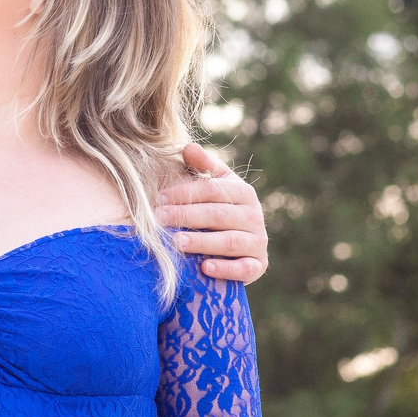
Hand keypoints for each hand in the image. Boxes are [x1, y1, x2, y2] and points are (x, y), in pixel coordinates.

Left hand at [156, 143, 266, 284]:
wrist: (241, 246)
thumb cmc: (218, 209)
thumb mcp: (214, 185)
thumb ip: (202, 166)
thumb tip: (187, 147)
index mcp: (243, 192)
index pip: (212, 190)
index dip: (185, 193)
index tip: (158, 199)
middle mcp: (254, 216)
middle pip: (218, 215)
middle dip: (186, 216)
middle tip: (159, 220)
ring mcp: (258, 242)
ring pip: (229, 241)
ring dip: (202, 242)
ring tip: (176, 243)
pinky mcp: (258, 266)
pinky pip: (244, 268)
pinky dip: (226, 268)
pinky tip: (205, 268)